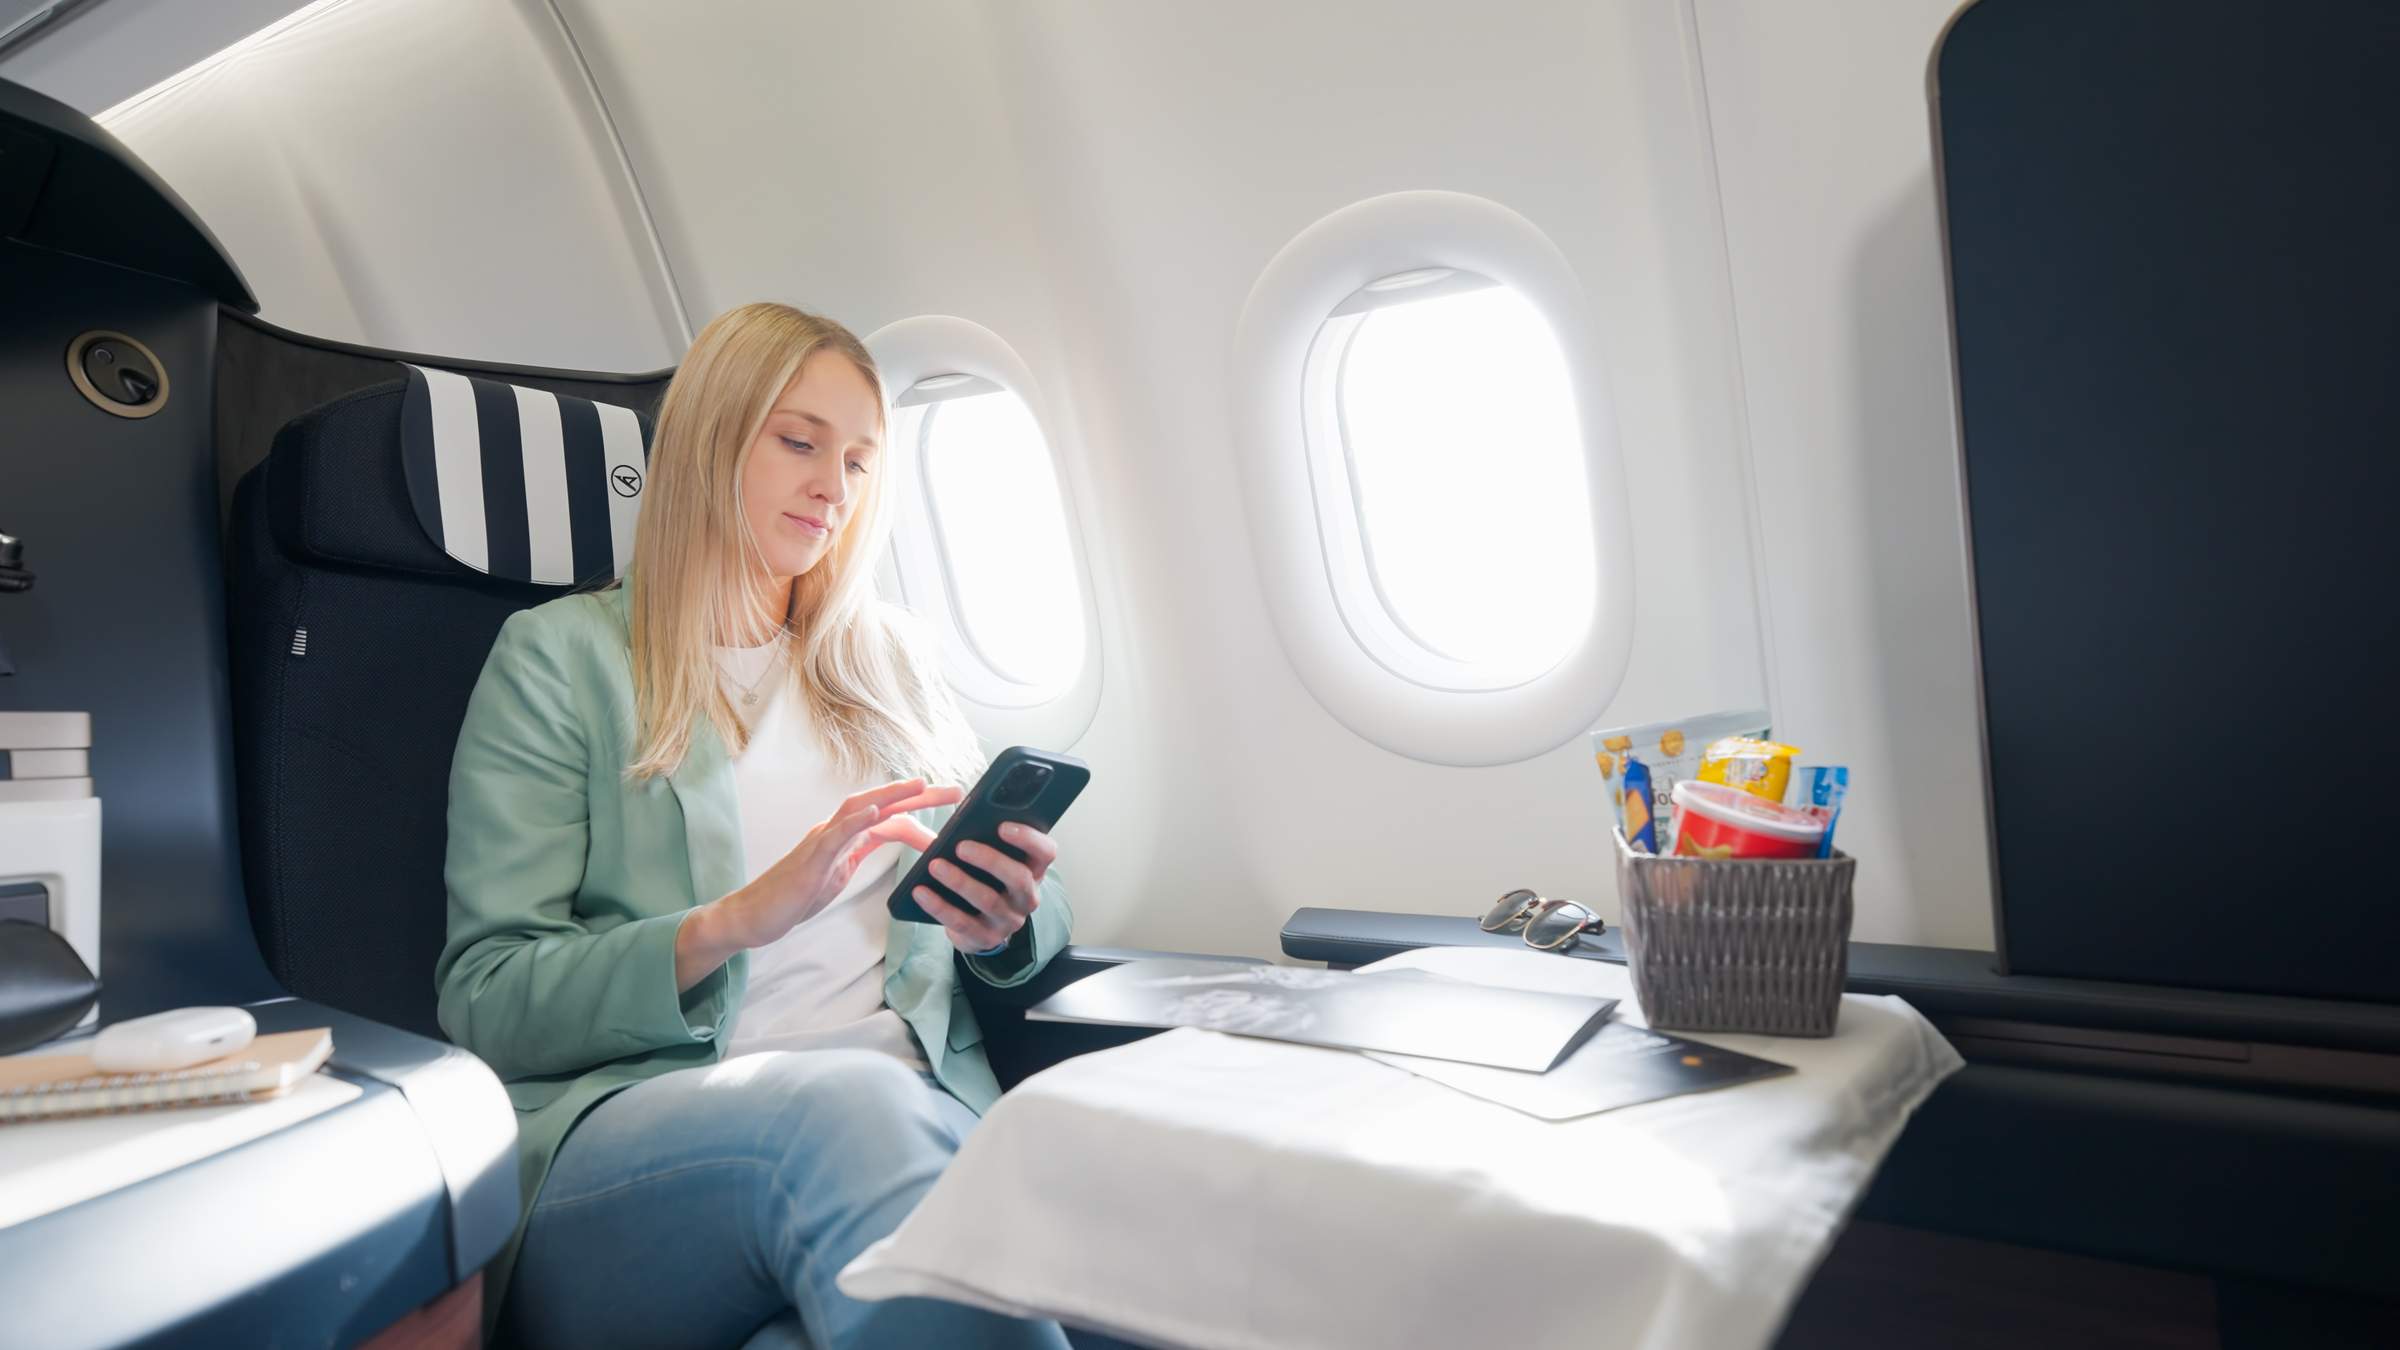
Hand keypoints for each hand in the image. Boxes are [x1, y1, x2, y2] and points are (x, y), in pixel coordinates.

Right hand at [717, 779, 962, 949]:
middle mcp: (833, 831)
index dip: (919, 808)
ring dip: (892, 795)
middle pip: (880, 803)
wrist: (754, 916)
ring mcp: (820, 842)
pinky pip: (834, 835)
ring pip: (859, 809)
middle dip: (918, 795)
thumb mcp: (836, 873)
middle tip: (956, 791)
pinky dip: (854, 820)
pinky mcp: (810, 860)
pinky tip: (874, 810)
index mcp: (843, 836)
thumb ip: (857, 854)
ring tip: (921, 785)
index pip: (887, 815)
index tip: (951, 808)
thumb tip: (882, 842)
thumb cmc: (793, 897)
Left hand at [911, 822, 1057, 955]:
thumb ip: (987, 842)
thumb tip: (961, 822)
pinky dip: (939, 906)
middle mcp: (1027, 897)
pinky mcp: (985, 938)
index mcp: (1033, 870)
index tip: (1002, 826)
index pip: (1046, 853)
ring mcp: (1008, 921)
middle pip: (1019, 878)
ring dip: (960, 881)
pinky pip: (962, 922)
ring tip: (935, 865)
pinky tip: (920, 892)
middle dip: (990, 860)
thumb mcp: (993, 862)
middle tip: (961, 846)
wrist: (979, 927)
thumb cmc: (985, 881)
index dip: (1028, 839)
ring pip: (988, 900)